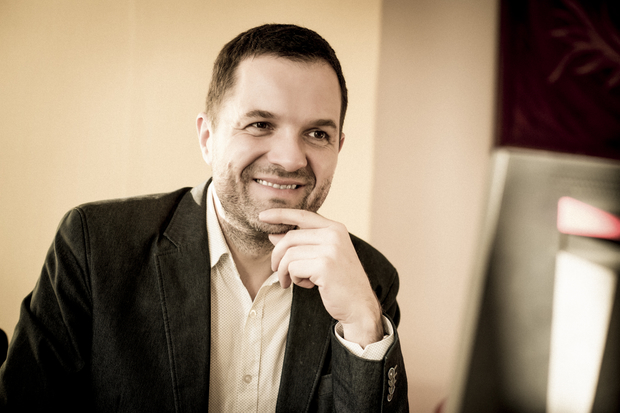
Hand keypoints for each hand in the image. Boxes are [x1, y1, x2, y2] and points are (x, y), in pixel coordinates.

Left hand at [259, 208, 383, 347]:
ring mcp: (330, 249)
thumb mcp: (322, 257)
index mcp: (336, 228)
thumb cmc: (340, 282)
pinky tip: (307, 285)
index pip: (303, 215)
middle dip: (277, 256)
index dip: (280, 214)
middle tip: (276, 271)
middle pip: (290, 237)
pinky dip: (294, 279)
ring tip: (292, 281)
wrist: (360, 306)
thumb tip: (273, 234)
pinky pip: (293, 268)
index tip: (262, 216)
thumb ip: (301, 244)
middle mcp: (334, 234)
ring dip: (284, 271)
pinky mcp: (324, 265)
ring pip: (289, 254)